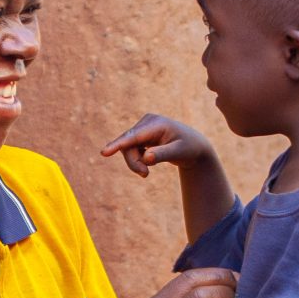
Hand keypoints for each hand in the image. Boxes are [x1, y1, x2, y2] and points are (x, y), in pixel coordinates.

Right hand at [102, 113, 219, 177]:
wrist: (193, 146)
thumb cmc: (189, 148)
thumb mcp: (179, 152)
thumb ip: (163, 154)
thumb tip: (146, 158)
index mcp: (157, 124)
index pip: (134, 136)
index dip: (118, 145)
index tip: (104, 153)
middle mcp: (146, 122)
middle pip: (128, 144)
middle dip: (133, 162)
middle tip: (145, 175)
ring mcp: (142, 127)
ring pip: (127, 148)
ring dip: (134, 162)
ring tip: (146, 173)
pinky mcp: (140, 134)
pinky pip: (129, 149)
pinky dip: (136, 160)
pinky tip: (148, 163)